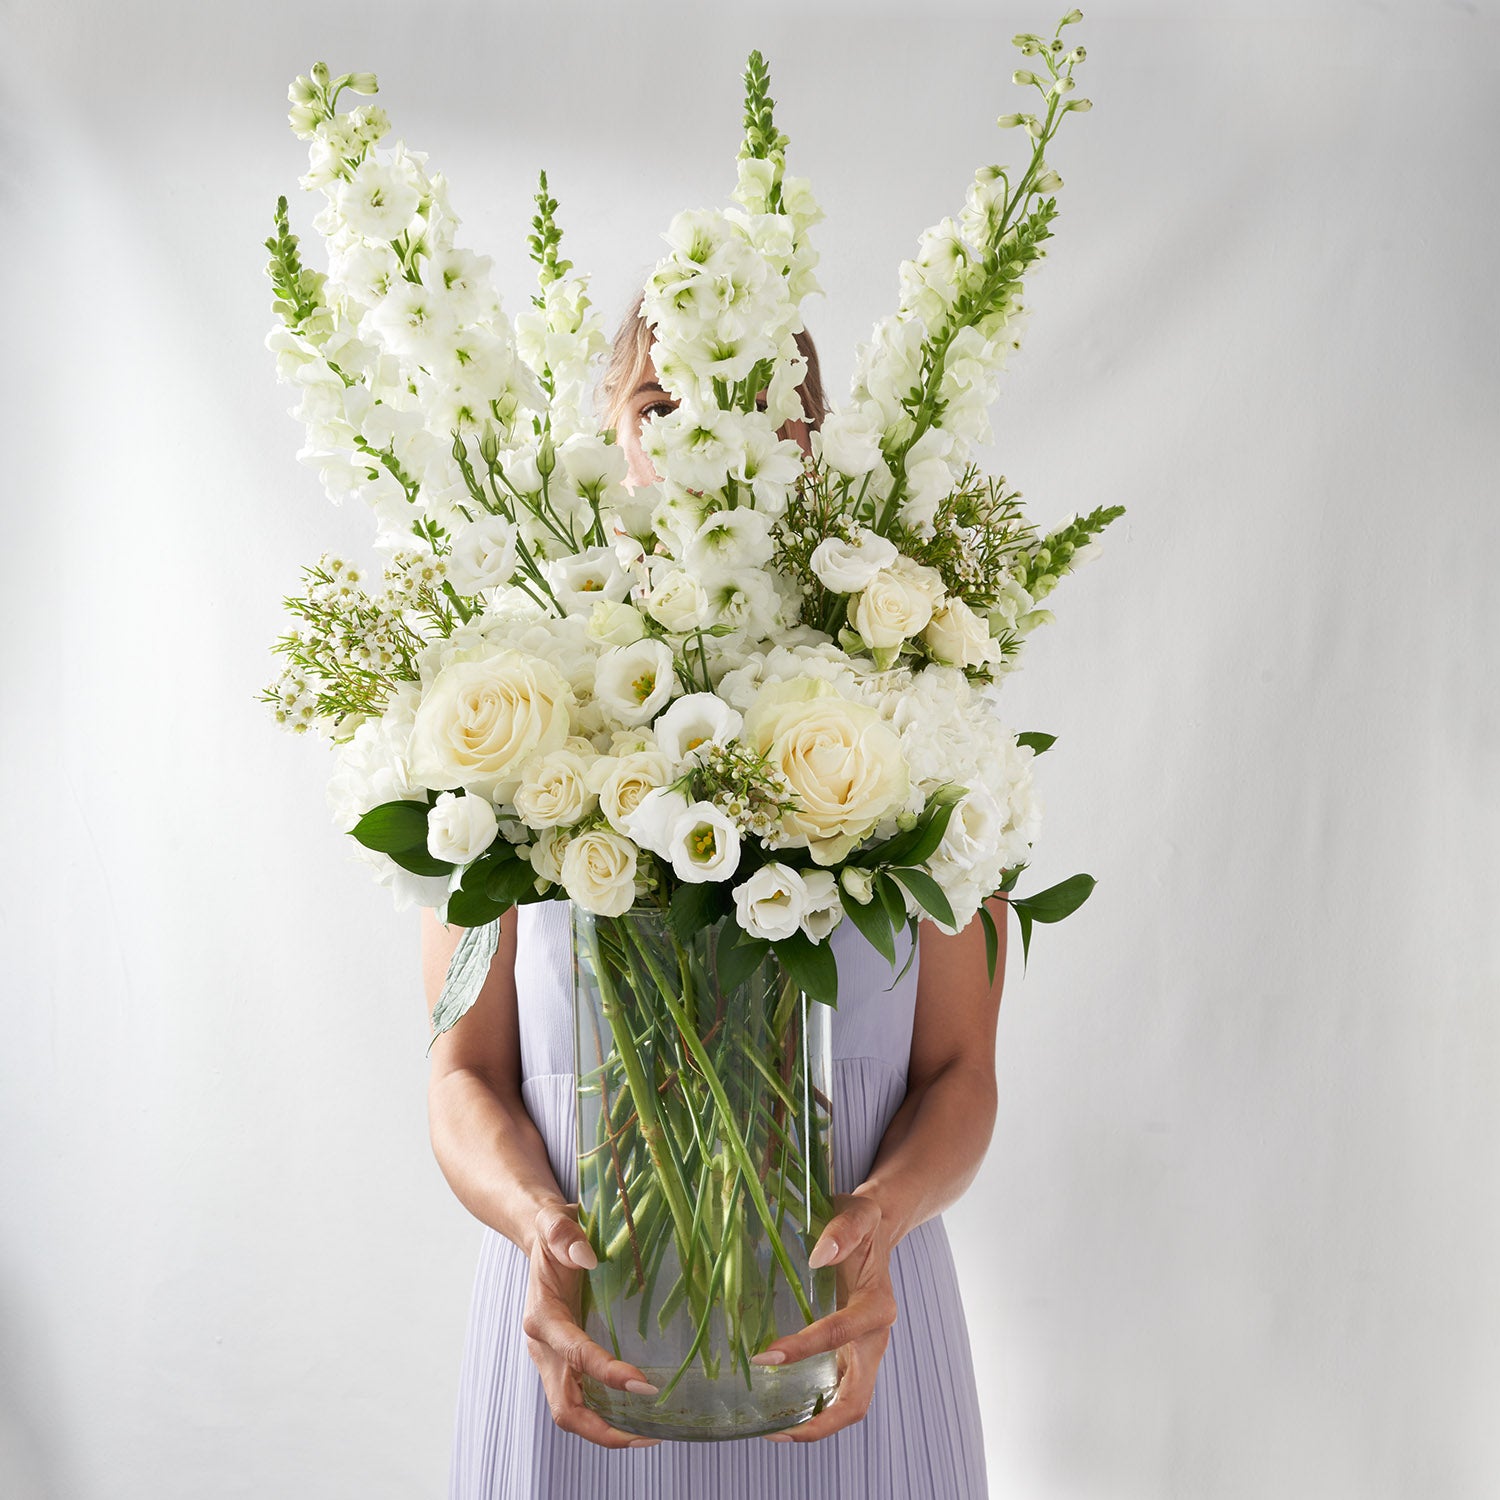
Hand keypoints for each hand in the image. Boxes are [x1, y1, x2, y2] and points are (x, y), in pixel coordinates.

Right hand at [520, 1198, 661, 1449]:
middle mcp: (544, 1347)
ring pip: (573, 1411)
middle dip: (603, 1429)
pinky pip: (583, 1398)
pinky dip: (608, 1413)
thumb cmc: (550, 1232)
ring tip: (652, 1432)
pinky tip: (641, 1412)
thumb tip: (587, 1257)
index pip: (573, 1353)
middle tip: (649, 1433)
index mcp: (542, 1317)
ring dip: (608, 1430)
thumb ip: (564, 1235)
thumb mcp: (553, 1222)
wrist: (540, 1238)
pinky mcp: (565, 1360)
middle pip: (565, 1407)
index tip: (643, 1383)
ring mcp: (553, 1358)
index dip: (604, 1371)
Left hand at [750, 1191, 899, 1441]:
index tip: (765, 1356)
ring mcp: (864, 1351)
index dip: (804, 1348)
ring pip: (849, 1406)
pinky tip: (780, 1407)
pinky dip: (813, 1409)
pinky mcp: (852, 1354)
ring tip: (770, 1428)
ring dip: (814, 1424)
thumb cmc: (864, 1222)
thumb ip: (842, 1230)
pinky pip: (836, 1392)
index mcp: (878, 1306)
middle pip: (856, 1400)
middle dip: (818, 1421)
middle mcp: (875, 1338)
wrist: (877, 1228)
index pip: (841, 1334)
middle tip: (773, 1428)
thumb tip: (819, 1256)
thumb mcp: (857, 1213)